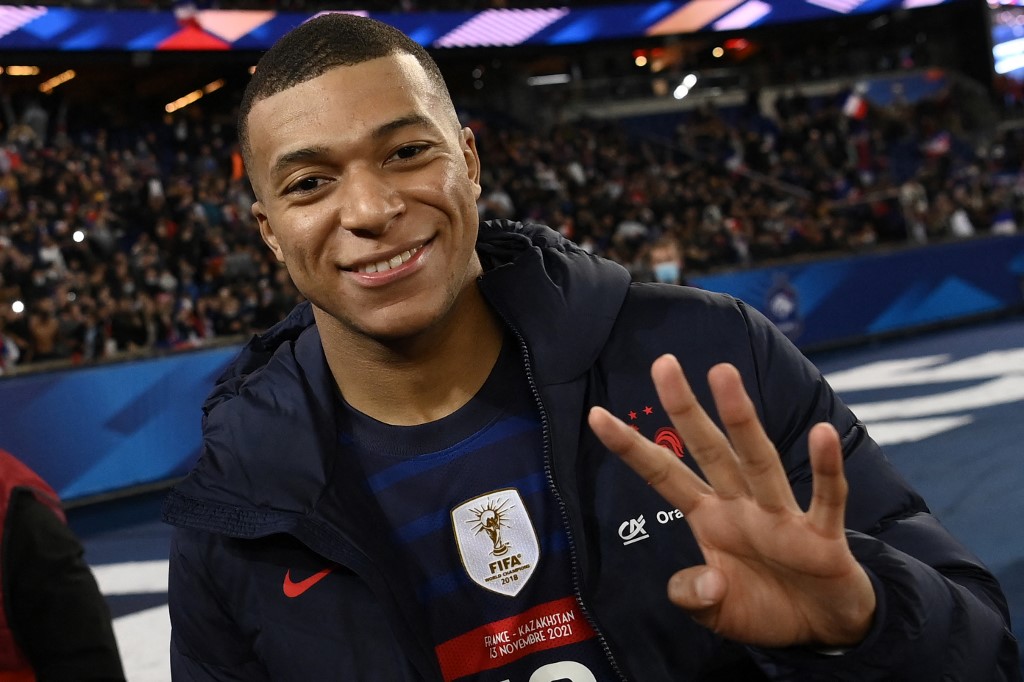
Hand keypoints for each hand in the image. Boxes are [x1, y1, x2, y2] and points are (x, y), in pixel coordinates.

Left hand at [587, 355, 875, 648]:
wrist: (823, 628)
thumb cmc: (766, 607)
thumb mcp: (717, 613)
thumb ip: (695, 598)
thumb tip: (704, 586)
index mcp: (711, 518)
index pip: (664, 474)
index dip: (631, 447)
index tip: (596, 415)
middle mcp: (741, 505)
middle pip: (708, 449)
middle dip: (685, 409)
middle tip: (662, 364)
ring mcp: (781, 515)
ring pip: (756, 458)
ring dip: (741, 418)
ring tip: (722, 375)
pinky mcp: (822, 534)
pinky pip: (825, 496)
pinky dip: (826, 468)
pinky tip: (822, 434)